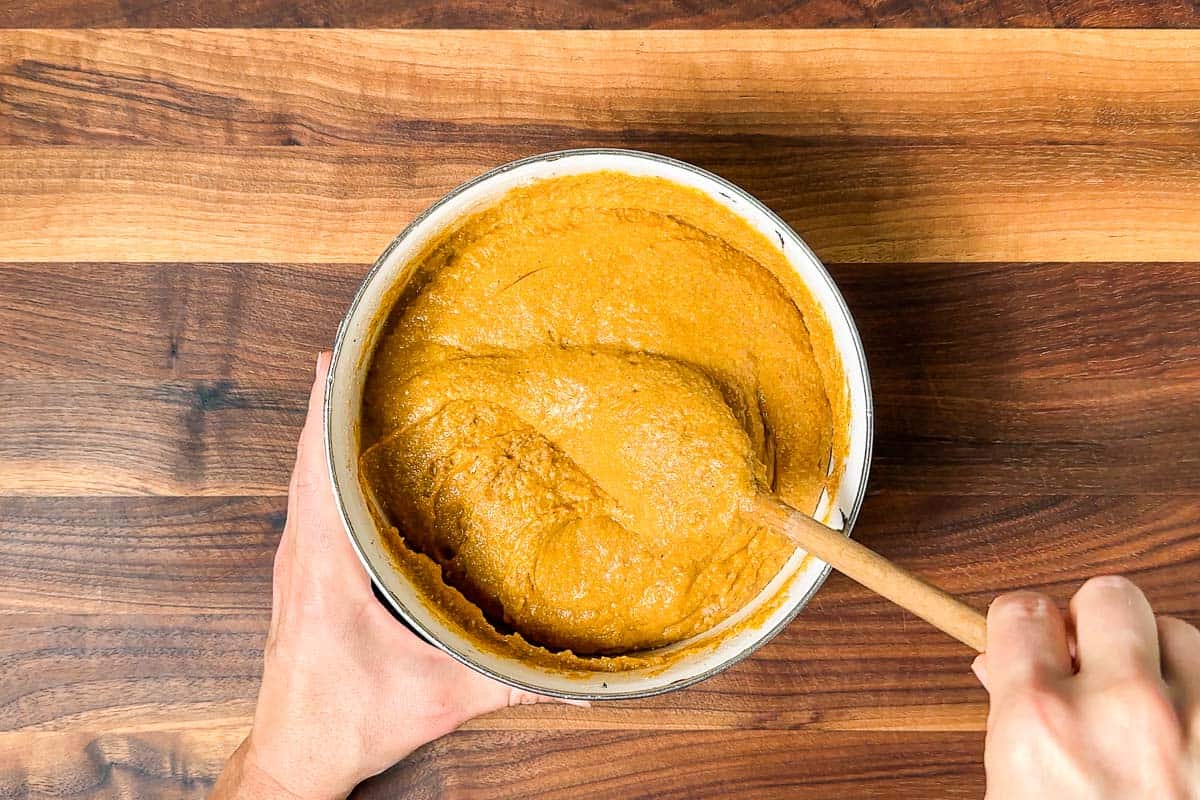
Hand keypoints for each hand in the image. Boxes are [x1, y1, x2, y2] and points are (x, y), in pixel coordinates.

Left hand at [212, 353, 580, 799]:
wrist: (294, 756)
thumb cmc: (347, 722)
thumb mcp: (438, 697)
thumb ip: (506, 682)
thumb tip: (570, 676)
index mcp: (325, 566)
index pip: (317, 467)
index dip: (323, 407)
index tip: (333, 355)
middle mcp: (300, 554)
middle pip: (306, 458)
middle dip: (326, 400)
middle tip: (353, 352)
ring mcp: (293, 563)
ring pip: (302, 479)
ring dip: (320, 431)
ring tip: (347, 388)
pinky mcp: (298, 576)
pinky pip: (305, 503)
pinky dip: (318, 465)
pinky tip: (343, 459)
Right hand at [976, 576, 1199, 799]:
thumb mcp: (1012, 799)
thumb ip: (1006, 729)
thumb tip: (999, 673)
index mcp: (1039, 726)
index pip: (1021, 612)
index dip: (1022, 626)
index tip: (1028, 639)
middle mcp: (1119, 712)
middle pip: (1107, 595)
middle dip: (1094, 624)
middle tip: (1089, 664)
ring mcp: (1194, 722)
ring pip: (1176, 630)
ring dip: (1157, 661)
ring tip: (1144, 710)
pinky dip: (1196, 695)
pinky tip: (1181, 732)